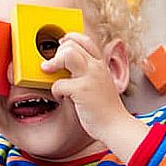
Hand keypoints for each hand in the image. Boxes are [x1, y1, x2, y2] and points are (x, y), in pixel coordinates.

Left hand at [43, 33, 148, 160]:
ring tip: (48, 70)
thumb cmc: (106, 109)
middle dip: (58, 52)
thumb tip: (68, 66)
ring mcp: (90, 77)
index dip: (70, 40)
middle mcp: (96, 67)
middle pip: (73, 44)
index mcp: (101, 65)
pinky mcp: (82, 90)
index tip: (61, 48)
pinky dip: (55, 91)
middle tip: (51, 64)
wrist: (116, 126)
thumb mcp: (100, 84)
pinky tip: (61, 98)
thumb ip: (88, 73)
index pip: (85, 40)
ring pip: (67, 54)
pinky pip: (59, 83)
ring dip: (53, 62)